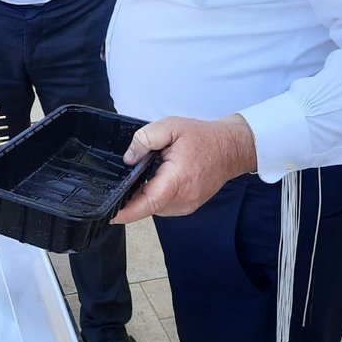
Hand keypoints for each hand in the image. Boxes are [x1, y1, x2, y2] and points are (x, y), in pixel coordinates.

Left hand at [111, 115, 256, 223]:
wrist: (231, 148)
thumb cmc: (203, 137)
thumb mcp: (170, 127)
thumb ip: (145, 139)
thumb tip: (129, 158)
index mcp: (177, 180)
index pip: (148, 202)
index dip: (127, 211)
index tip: (111, 215)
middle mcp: (183, 199)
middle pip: (148, 205)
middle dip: (134, 195)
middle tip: (132, 174)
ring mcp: (187, 206)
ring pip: (156, 207)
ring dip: (147, 194)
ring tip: (152, 172)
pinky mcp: (189, 206)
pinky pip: (165, 206)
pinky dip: (158, 195)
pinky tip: (160, 179)